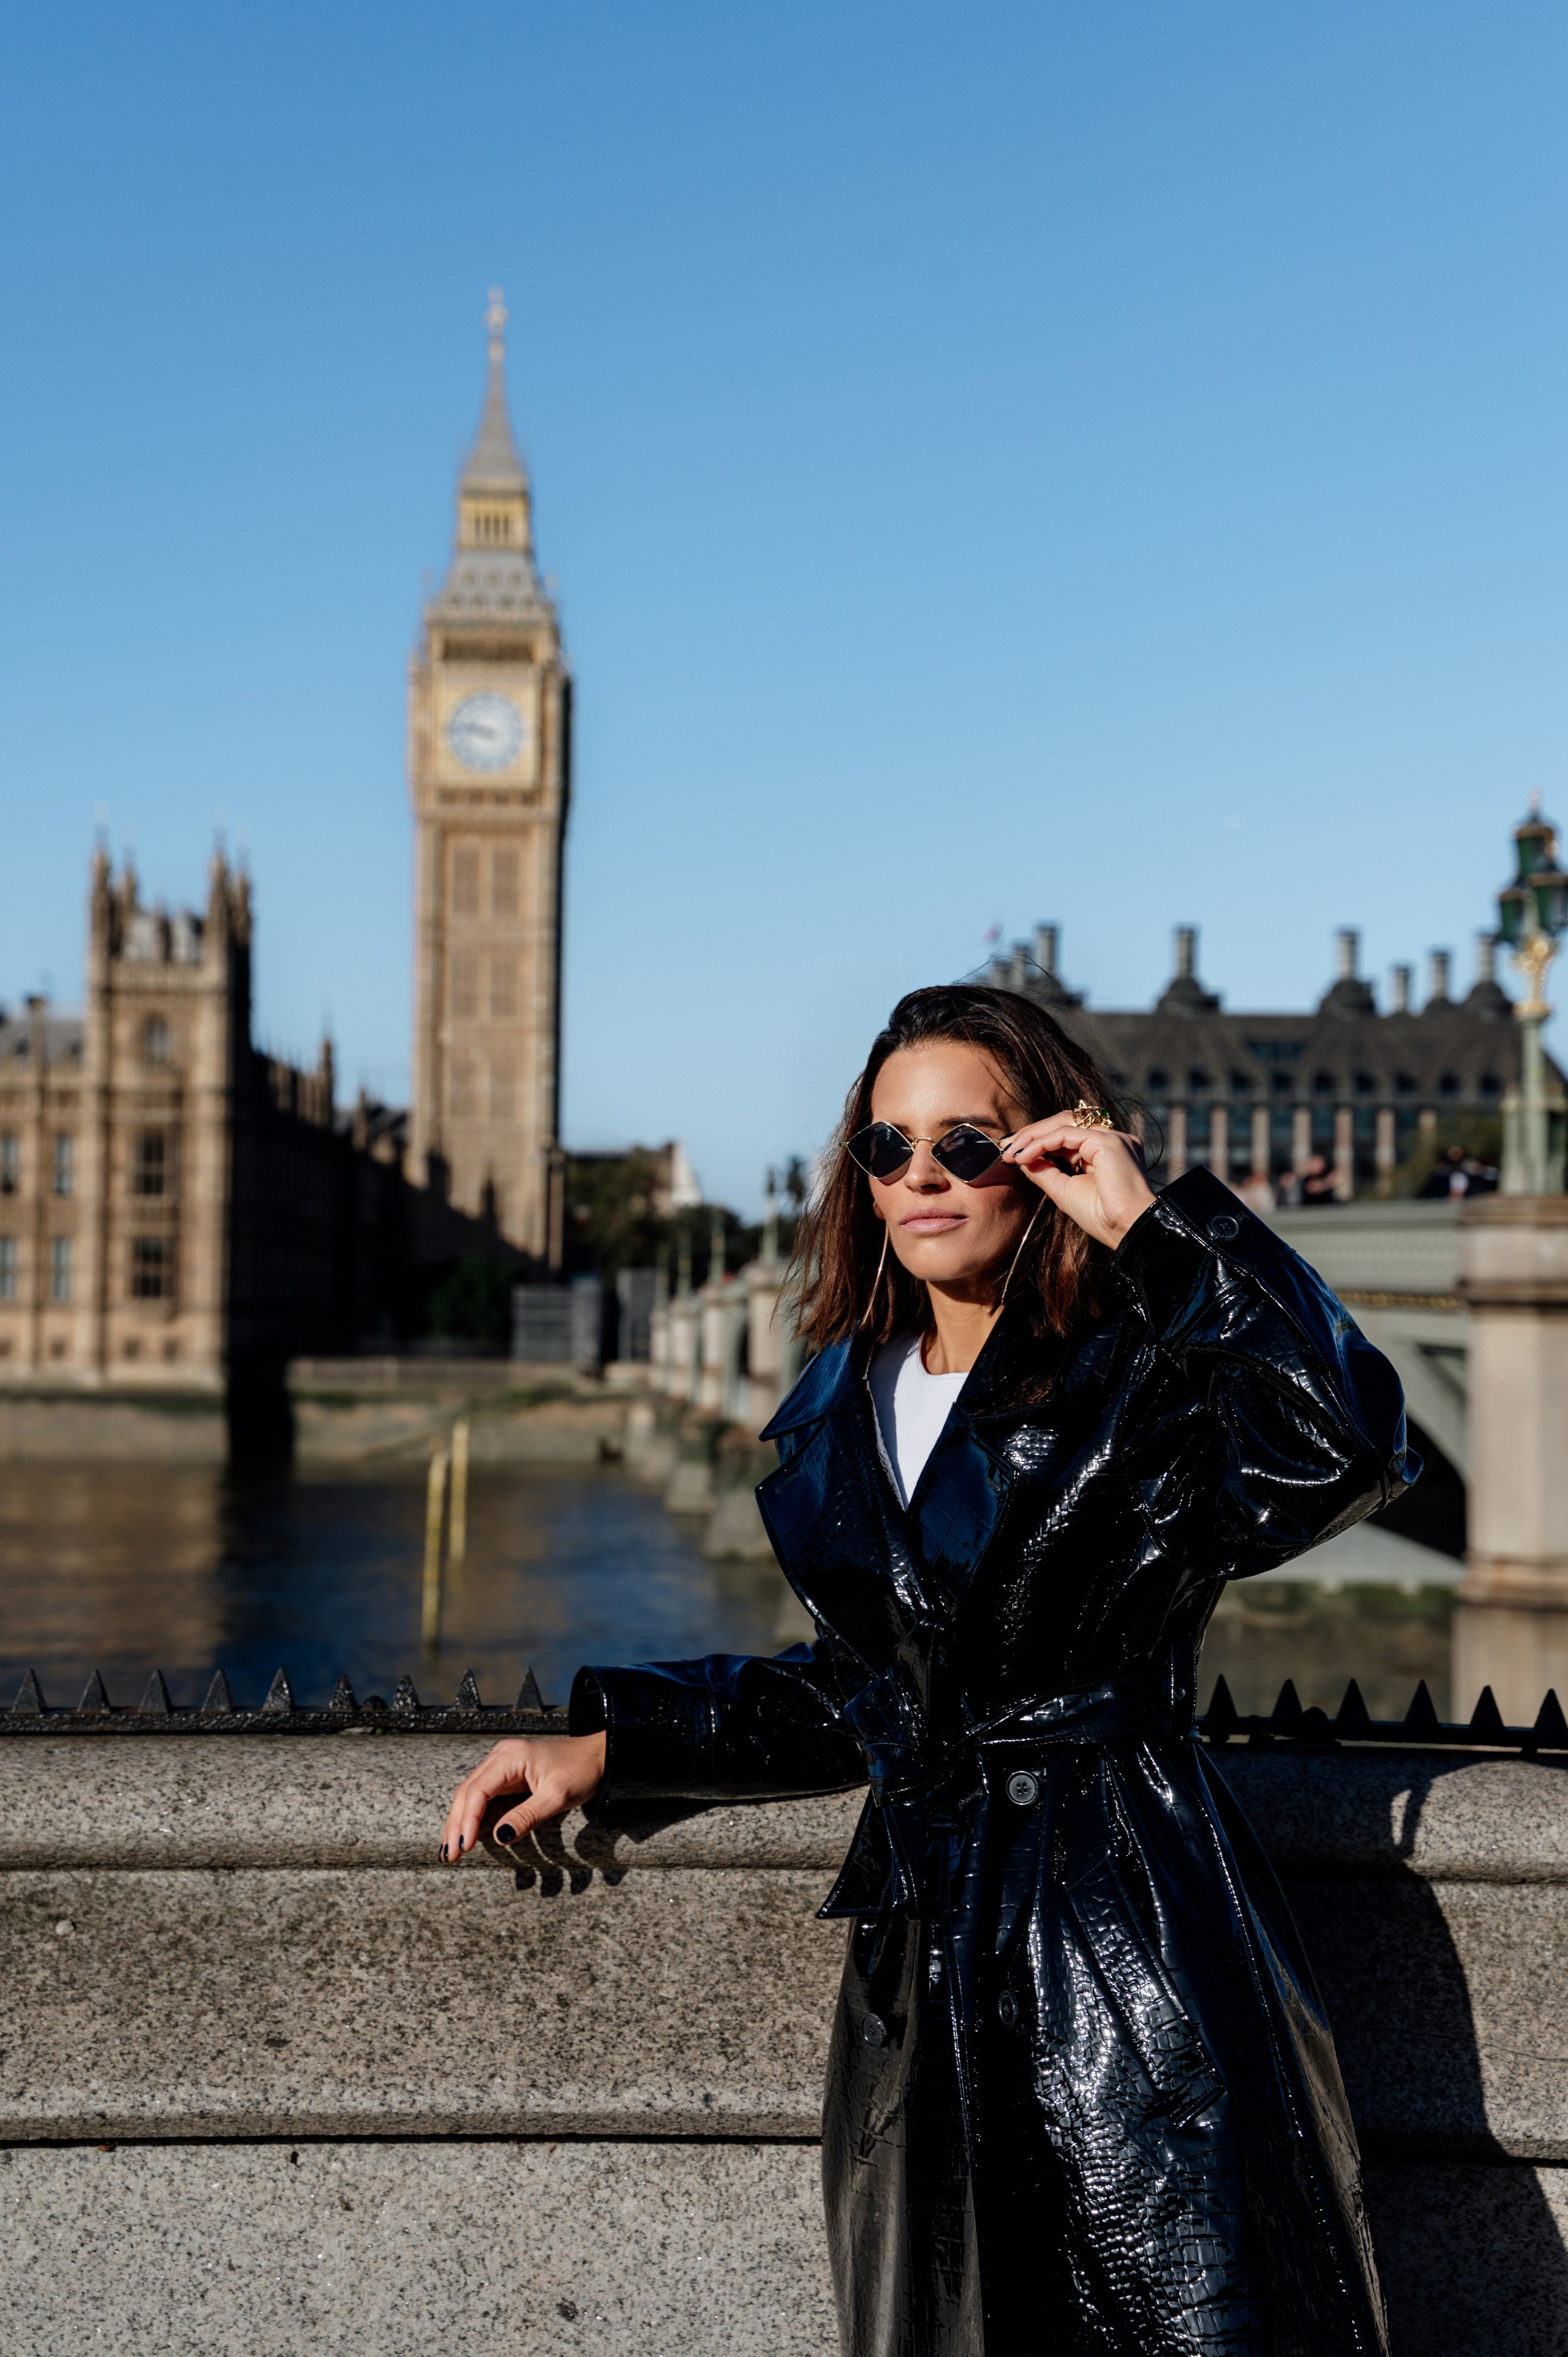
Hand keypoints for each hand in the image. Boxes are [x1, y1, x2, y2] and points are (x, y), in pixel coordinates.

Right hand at [438, 1731, 606, 1861]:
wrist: (599, 1754)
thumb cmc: (582, 1771)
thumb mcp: (557, 1796)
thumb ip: (527, 1817)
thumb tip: (498, 1838)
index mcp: (510, 1757)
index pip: (477, 1791)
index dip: (468, 1820)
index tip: (464, 1846)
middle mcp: (500, 1756)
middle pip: (467, 1792)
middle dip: (456, 1824)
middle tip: (449, 1855)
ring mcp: (502, 1762)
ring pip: (470, 1792)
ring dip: (459, 1820)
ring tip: (450, 1849)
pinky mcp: (507, 1772)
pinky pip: (481, 1793)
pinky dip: (471, 1813)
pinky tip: (464, 1831)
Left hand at [999, 1114, 1154, 1250]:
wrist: (1128, 1230)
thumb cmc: (1103, 1217)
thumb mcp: (1064, 1190)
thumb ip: (1044, 1172)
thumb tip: (1022, 1158)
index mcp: (1105, 1150)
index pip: (1066, 1134)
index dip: (1037, 1139)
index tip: (1012, 1152)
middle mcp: (1111, 1139)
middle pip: (1064, 1122)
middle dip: (1032, 1133)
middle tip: (1006, 1148)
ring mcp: (1112, 1137)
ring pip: (1063, 1122)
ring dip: (1033, 1136)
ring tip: (1012, 1152)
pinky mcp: (1108, 1141)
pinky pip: (1066, 1134)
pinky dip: (1042, 1143)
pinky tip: (1025, 1156)